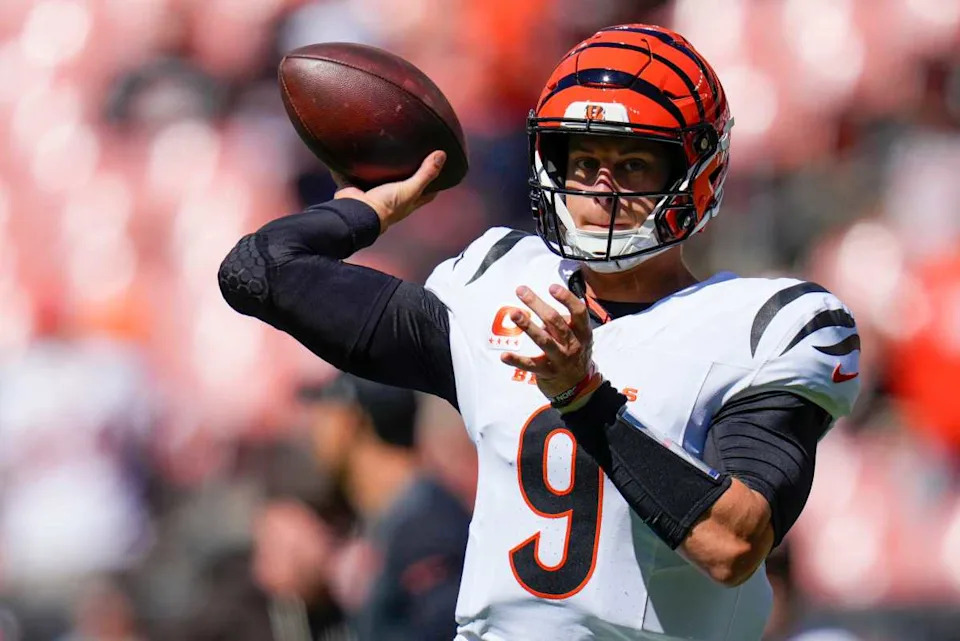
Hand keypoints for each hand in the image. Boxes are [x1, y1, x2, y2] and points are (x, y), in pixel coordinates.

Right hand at [332, 150, 445, 233]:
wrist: (357, 212)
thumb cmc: (387, 206)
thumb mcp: (410, 188)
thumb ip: (425, 173)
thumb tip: (442, 154)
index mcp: (407, 201)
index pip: (426, 193)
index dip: (434, 183)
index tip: (439, 169)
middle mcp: (392, 198)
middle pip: (403, 185)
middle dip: (406, 173)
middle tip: (412, 153)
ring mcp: (373, 194)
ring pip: (378, 179)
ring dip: (380, 168)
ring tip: (385, 147)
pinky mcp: (355, 188)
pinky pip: (353, 174)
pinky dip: (351, 166)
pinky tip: (353, 150)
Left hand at [501, 284, 593, 398]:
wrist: (579, 388)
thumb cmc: (574, 355)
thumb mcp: (578, 337)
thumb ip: (563, 322)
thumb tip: (542, 308)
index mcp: (583, 333)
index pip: (578, 312)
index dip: (566, 298)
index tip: (551, 287)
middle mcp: (573, 345)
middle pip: (555, 321)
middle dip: (536, 304)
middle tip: (521, 291)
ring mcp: (560, 360)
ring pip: (544, 341)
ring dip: (528, 326)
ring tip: (514, 314)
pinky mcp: (547, 372)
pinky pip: (531, 365)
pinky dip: (517, 361)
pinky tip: (504, 356)